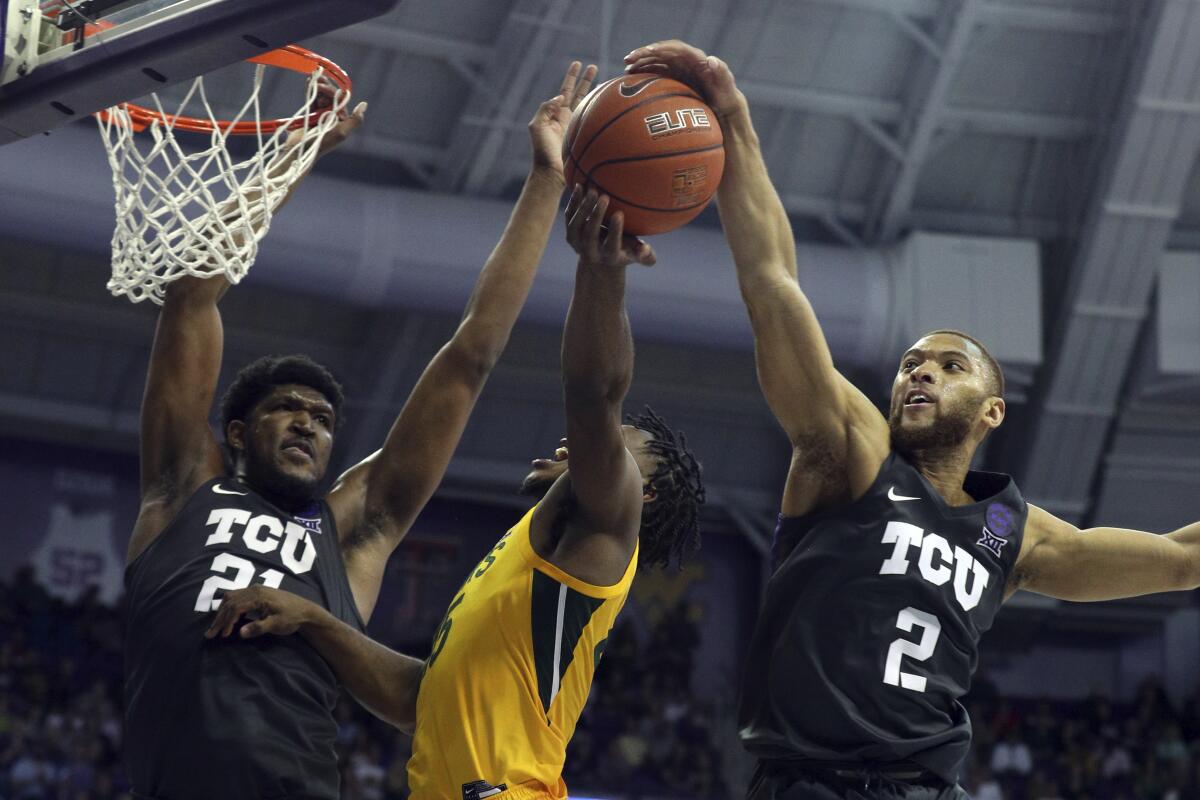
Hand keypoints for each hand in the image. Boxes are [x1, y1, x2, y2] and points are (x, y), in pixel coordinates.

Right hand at [203, 585, 316, 639]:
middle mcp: (255, 589)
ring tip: (216, 627)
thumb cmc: (292, 618)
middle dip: (219, 619)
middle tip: (211, 634)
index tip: (224, 636)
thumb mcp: (277, 625)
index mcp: (259, 596)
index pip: (236, 608)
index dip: (227, 622)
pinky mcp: (257, 592)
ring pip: (231, 598)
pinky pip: (237, 596)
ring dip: (222, 612)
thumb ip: (259, 628)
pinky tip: (227, 617)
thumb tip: (241, 633)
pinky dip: (228, 607)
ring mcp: (255, 589)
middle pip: (230, 602)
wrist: (305, 610)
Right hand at [286, 77, 366, 159]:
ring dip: (318, 85)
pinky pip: (313, 100)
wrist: (300, 151)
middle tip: (316, 78)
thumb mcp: (341, 133)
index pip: (340, 99)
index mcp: (342, 119)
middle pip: (330, 96)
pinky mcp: (311, 115)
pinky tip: (309, 82)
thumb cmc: (321, 143)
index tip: (321, 86)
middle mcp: (334, 116)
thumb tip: (364, 104)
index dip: (331, 90)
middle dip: (324, 86)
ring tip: (312, 76)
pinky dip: (311, 91)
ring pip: (321, 96)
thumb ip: (354, 120)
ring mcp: (322, 115)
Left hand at [529, 61, 597, 178]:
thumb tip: (560, 96)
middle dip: (585, 79)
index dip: (571, 76)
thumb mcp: (537, 126)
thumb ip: (546, 108)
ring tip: (605, 82)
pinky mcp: (585, 136)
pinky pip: (594, 120)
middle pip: (578, 93)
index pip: (565, 90)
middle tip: (593, 66)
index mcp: (556, 113)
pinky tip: (609, 104)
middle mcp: (568, 117)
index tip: (577, 63)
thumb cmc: (542, 151)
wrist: (553, 172)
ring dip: (595, 93)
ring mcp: (578, 126)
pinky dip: (602, 110)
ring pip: (588, 105)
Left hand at [565, 186, 655, 268]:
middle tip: (604, 197)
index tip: (619, 214)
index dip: (614, 231)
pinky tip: (579, 185)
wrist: (600, 258)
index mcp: (609, 257)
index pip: (611, 247)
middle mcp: (591, 252)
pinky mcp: (571, 233)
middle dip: (596, 216)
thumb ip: (646, 255)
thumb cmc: (625, 249)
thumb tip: (645, 250)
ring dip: (583, 208)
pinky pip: (569, 216)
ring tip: (592, 190)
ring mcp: (578, 243)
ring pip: (576, 227)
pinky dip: (573, 202)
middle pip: (589, 236)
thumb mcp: (636, 253)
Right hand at [623, 40, 744, 118]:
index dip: (661, 48)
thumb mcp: (727, 88)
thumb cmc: (725, 98)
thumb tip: (712, 59)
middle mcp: (685, 61)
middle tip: (628, 60)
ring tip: (626, 70)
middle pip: (661, 52)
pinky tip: (631, 79)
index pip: (676, 49)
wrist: (723, 107)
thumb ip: (722, 73)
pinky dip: (643, 73)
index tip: (648, 52)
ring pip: (656, 61)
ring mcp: (678, 69)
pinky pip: (655, 71)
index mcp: (696, 59)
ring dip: (640, 62)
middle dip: (644, 53)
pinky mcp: (673, 78)